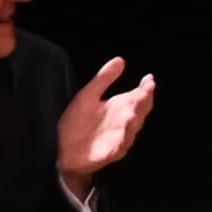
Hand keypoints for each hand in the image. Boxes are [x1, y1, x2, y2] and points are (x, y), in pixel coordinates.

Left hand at [53, 54, 157, 186]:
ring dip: (134, 119)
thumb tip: (120, 59)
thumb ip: (104, 79)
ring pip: (132, 128)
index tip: (149, 79)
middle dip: (143, 101)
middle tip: (146, 90)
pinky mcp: (111, 152)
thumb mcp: (88, 96)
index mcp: (120, 107)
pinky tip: (124, 131)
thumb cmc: (77, 124)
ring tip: (134, 109)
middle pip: (139, 110)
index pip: (139, 96)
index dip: (145, 88)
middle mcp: (124, 121)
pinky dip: (123, 139)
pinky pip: (120, 146)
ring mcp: (120, 137)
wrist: (62, 151)